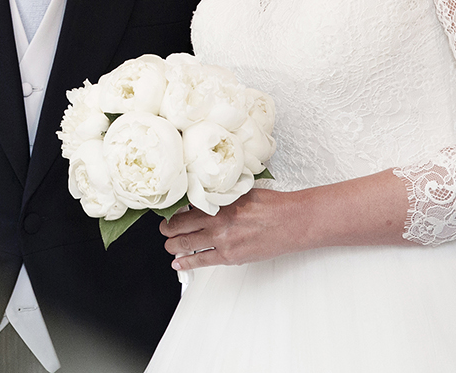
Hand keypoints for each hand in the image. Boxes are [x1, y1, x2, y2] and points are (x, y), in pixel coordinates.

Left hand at [159, 189, 304, 270]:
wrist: (291, 222)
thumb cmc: (270, 205)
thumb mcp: (240, 192)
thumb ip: (219, 196)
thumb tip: (202, 197)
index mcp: (217, 203)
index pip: (184, 208)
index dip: (172, 212)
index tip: (168, 212)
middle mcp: (216, 221)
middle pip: (179, 227)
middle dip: (167, 230)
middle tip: (164, 229)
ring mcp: (222, 240)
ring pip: (186, 244)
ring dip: (173, 246)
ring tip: (169, 245)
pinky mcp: (230, 256)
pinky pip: (201, 260)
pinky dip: (186, 262)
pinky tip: (178, 263)